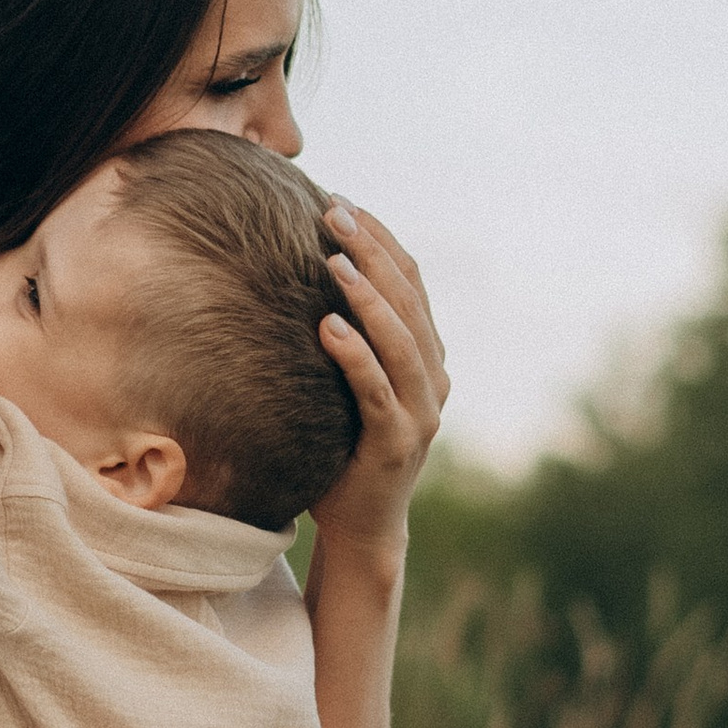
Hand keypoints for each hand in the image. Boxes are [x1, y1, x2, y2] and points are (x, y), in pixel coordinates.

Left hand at [311, 200, 448, 567]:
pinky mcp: (397, 443)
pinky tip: (328, 326)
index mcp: (426, 355)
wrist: (361, 524)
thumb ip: (342, 337)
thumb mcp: (345, 382)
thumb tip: (294, 273)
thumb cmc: (343, 446)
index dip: (381, 238)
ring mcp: (421, 412)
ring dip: (368, 295)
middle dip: (372, 251)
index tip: (342, 202)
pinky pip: (378, 392)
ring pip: (401, 341)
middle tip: (333, 212)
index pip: (411, 282)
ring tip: (333, 260)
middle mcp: (433, 377)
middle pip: (409, 300)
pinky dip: (356, 356)